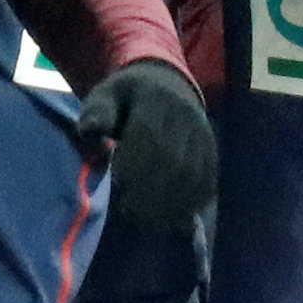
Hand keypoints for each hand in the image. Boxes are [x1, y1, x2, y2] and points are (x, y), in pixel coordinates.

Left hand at [73, 59, 215, 231]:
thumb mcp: (105, 94)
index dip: (134, 166)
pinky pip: (208, 180)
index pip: (149, 136)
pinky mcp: (212, 151)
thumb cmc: (127, 98)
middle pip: (174, 159)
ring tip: (148, 219)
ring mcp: (203, 134)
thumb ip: (96, 112)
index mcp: (156, 98)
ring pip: (193, 174)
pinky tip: (172, 218)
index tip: (119, 185)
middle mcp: (186, 116)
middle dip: (151, 191)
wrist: (165, 83)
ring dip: (171, 202)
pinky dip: (191, 203)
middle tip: (130, 209)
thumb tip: (90, 132)